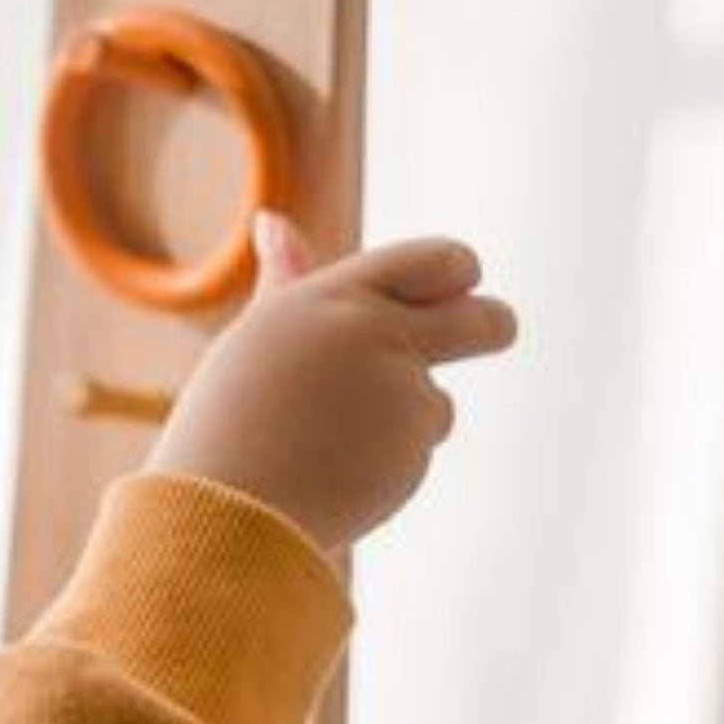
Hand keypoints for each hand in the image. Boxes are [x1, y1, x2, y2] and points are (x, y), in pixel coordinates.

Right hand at [143, 211, 518, 553]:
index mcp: (330, 295)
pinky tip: (341, 471)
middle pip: (480, 319)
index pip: (431, 261)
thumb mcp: (262, 337)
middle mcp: (373, 330)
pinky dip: (391, 460)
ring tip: (332, 442)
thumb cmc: (230, 421)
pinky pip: (421, 443)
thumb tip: (272, 218)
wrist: (227, 505)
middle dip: (492, 325)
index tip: (463, 283)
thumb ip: (289, 280)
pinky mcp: (415, 438)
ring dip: (406, 421)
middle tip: (496, 328)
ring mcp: (401, 385)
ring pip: (435, 399)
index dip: (457, 270)